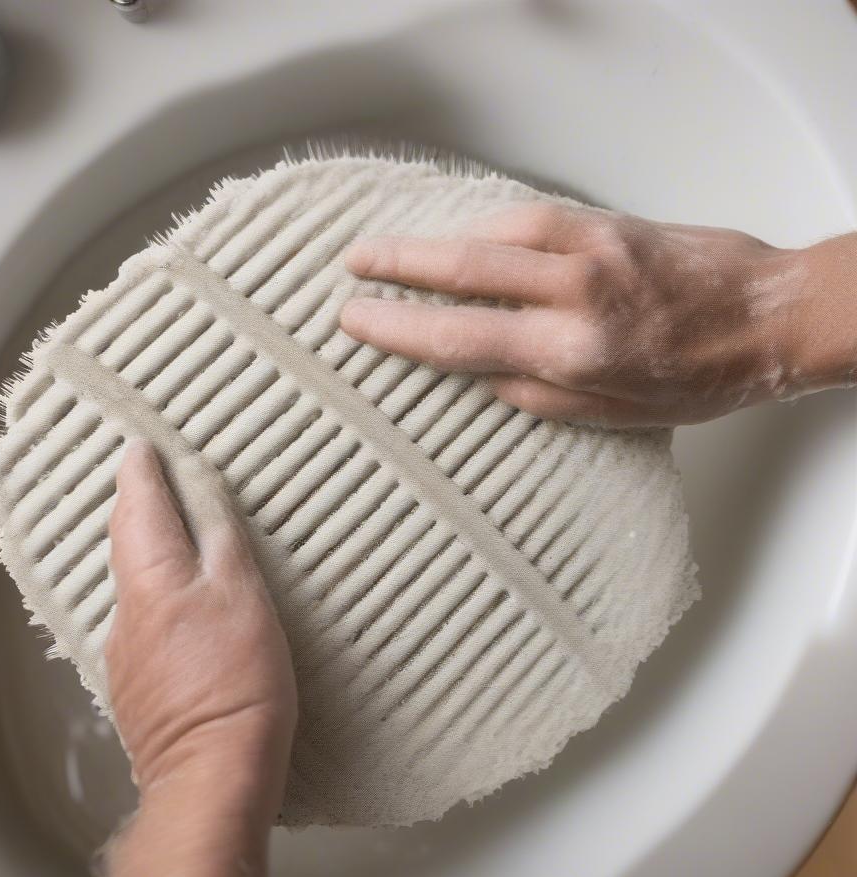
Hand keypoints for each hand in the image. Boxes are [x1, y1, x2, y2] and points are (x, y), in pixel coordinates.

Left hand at [79, 440, 293, 876]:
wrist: (211, 777)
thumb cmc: (237, 686)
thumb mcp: (243, 599)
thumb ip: (220, 544)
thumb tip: (200, 494)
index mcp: (152, 582)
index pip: (136, 507)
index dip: (139, 470)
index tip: (141, 443)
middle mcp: (128, 614)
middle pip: (128, 545)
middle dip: (138, 507)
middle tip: (154, 478)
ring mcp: (128, 656)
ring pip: (134, 587)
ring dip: (149, 554)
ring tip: (174, 537)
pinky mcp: (139, 690)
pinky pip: (144, 626)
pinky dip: (158, 600)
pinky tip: (180, 612)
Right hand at [341, 203, 854, 425]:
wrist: (772, 314)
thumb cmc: (702, 377)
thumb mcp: (617, 414)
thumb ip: (541, 397)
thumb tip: (483, 377)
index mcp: (574, 351)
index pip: (462, 336)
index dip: (399, 327)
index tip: (356, 318)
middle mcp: (577, 291)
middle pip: (465, 266)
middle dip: (398, 262)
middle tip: (352, 262)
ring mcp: (594, 247)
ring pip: (495, 229)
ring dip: (438, 236)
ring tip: (397, 249)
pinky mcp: (611, 221)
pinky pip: (534, 214)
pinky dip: (489, 222)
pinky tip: (468, 233)